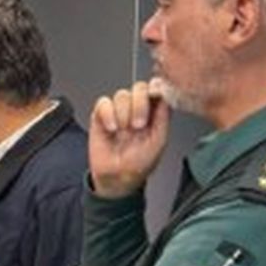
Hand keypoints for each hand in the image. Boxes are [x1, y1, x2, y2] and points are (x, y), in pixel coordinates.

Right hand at [89, 79, 169, 199]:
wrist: (117, 177)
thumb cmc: (139, 163)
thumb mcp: (159, 140)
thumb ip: (163, 116)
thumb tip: (164, 95)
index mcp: (153, 112)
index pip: (156, 89)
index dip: (156, 88)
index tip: (155, 94)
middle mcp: (136, 108)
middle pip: (139, 88)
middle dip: (139, 104)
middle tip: (138, 125)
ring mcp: (118, 111)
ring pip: (121, 94)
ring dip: (123, 113)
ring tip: (123, 131)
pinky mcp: (100, 116)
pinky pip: (103, 103)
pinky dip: (108, 114)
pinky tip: (111, 129)